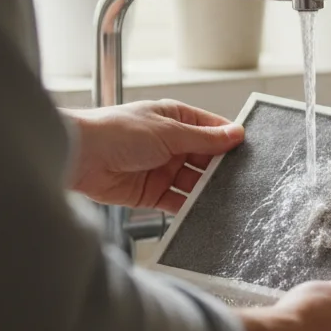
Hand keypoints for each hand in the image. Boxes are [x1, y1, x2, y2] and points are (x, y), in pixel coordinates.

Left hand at [63, 100, 243, 213]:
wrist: (80, 156)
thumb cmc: (116, 131)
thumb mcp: (169, 131)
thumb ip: (204, 138)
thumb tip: (236, 133)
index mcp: (174, 119)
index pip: (211, 129)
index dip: (229, 140)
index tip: (249, 152)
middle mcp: (170, 144)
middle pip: (205, 158)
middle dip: (220, 169)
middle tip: (241, 180)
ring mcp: (161, 168)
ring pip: (193, 182)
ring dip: (206, 190)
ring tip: (225, 199)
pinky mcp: (151, 193)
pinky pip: (177, 202)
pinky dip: (189, 207)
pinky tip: (202, 211)